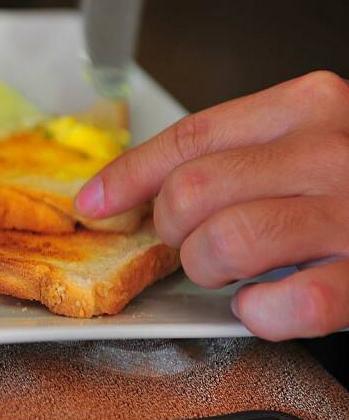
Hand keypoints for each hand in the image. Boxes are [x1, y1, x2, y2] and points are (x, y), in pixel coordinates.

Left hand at [75, 71, 348, 340]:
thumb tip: (142, 188)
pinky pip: (291, 302)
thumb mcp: (315, 141)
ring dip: (211, 270)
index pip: (190, 137)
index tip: (95, 202)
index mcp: (309, 106)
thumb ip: (245, 152)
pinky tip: (267, 307)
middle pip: (193, 192)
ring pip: (226, 241)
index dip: (129, 175)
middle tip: (195, 246)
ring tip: (236, 276)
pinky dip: (261, 313)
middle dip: (174, 232)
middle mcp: (333, 149)